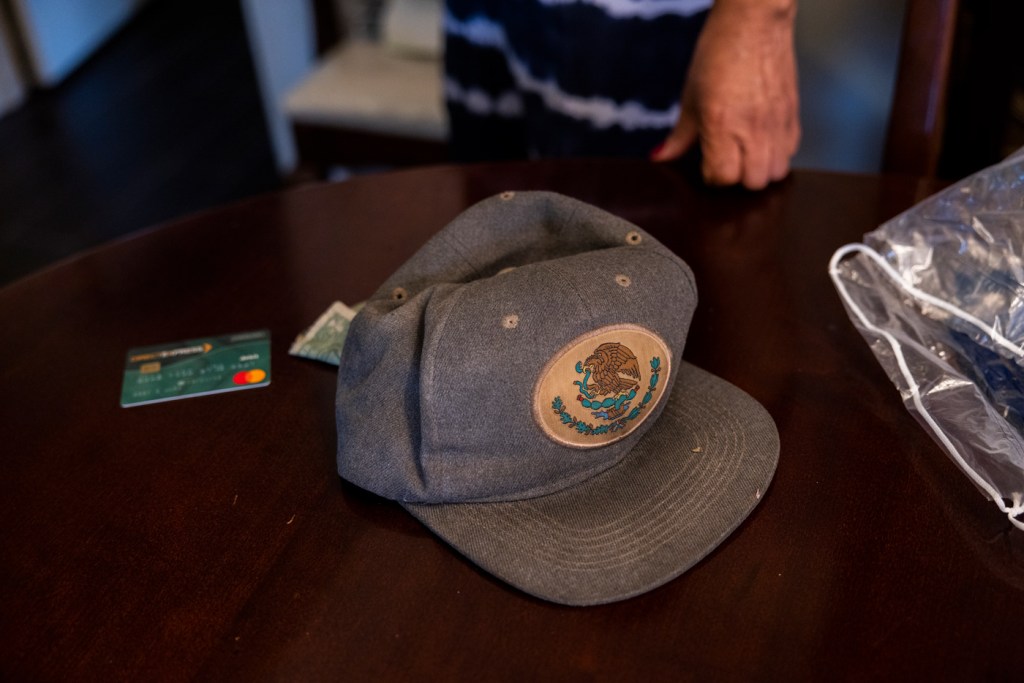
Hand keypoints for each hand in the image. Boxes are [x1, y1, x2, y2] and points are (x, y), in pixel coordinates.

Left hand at [651, 0, 800, 189]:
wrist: (755, 21)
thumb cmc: (718, 53)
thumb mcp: (690, 96)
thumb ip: (679, 136)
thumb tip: (660, 158)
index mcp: (722, 125)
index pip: (722, 177)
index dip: (711, 176)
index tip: (705, 163)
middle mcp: (753, 128)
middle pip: (753, 182)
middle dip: (737, 178)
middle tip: (726, 159)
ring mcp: (777, 123)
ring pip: (777, 172)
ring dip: (760, 170)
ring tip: (745, 153)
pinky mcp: (793, 114)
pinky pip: (791, 151)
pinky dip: (777, 154)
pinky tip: (762, 140)